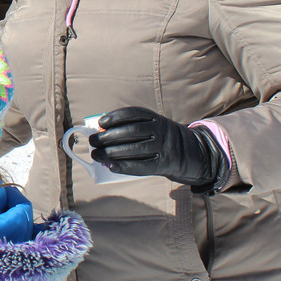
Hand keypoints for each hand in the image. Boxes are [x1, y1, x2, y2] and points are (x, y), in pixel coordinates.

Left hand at [88, 107, 227, 192]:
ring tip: (96, 154)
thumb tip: (100, 133)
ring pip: (134, 149)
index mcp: (155, 118)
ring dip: (110, 153)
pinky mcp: (163, 164)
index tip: (101, 123)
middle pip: (130, 132)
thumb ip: (130, 127)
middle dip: (107, 137)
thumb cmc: (157, 137)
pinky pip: (142, 166)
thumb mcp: (151, 125)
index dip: (115, 117)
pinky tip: (110, 166)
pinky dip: (124, 166)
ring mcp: (163, 147)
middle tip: (93, 141)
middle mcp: (160, 130)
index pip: (133, 114)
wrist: (188, 152)